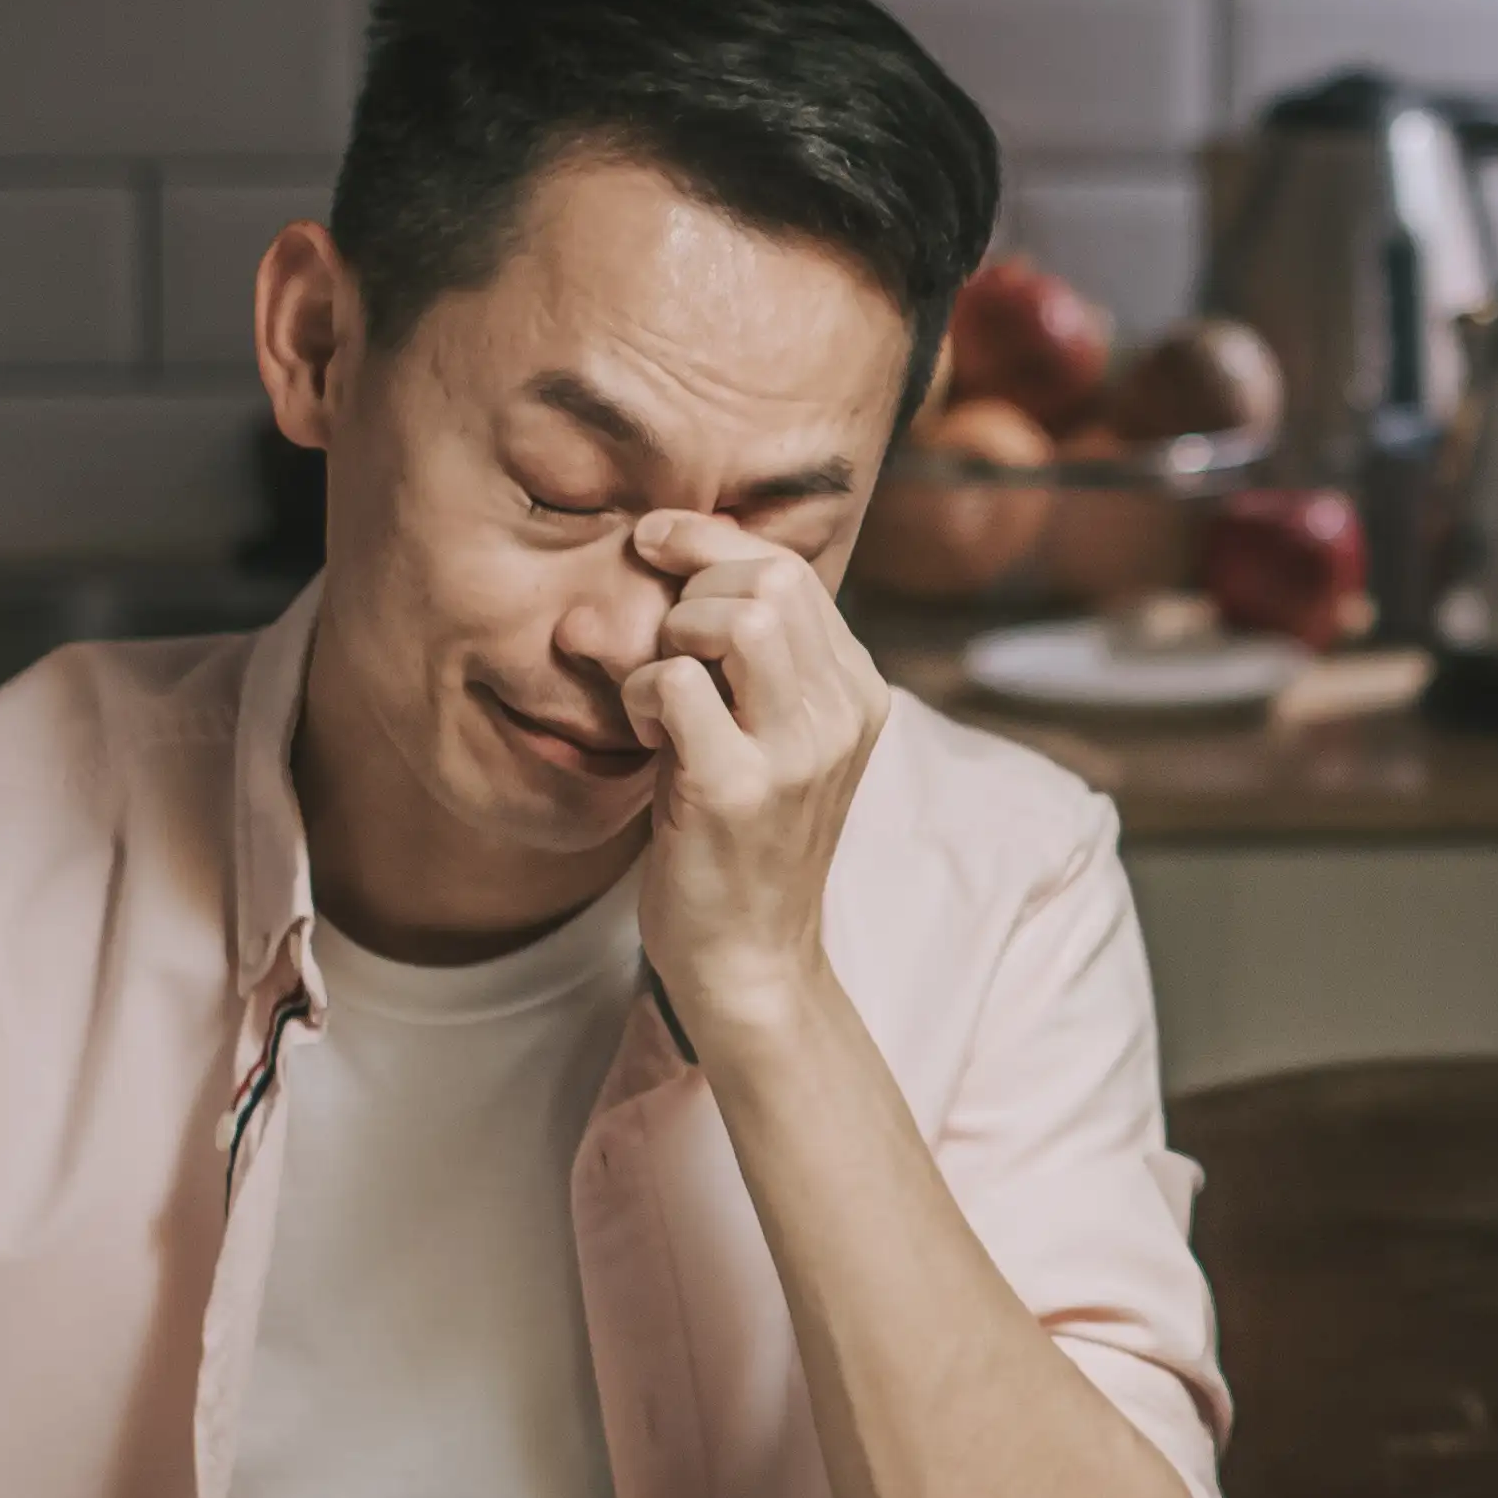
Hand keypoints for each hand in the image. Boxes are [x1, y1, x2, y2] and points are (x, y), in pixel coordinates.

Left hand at [623, 514, 890, 1036]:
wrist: (751, 957)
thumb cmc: (742, 841)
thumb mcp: (776, 739)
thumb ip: (760, 664)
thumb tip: (689, 563)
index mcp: (858, 694)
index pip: (791, 570)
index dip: (710, 540)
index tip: (654, 542)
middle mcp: (842, 715)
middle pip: (769, 579)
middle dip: (692, 591)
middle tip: (663, 648)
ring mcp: (797, 753)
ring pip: (736, 618)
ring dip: (673, 638)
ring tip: (661, 695)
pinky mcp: (738, 790)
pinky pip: (675, 683)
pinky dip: (640, 693)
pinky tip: (645, 737)